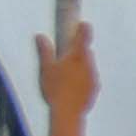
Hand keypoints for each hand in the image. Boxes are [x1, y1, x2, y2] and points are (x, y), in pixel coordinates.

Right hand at [36, 20, 98, 135]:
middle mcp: (88, 63)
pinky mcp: (95, 87)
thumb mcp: (46, 68)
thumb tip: (41, 37)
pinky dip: (83, 79)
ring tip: (66, 76)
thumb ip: (45, 51)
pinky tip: (72, 87)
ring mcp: (93, 75)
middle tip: (65, 56)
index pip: (84, 35)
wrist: (68, 111)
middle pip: (86, 51)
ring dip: (80, 66)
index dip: (83, 28)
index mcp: (76, 55)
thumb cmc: (56, 89)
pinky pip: (90, 78)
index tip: (82, 24)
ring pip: (88, 65)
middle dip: (78, 51)